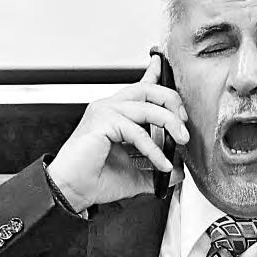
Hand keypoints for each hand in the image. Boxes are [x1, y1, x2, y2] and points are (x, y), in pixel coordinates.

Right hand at [48, 55, 188, 211]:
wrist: (71, 192)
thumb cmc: (94, 180)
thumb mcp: (135, 175)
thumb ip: (155, 169)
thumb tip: (177, 172)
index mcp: (116, 114)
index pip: (140, 88)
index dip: (154, 74)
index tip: (163, 64)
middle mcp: (110, 108)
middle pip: (148, 89)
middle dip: (172, 101)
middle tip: (184, 123)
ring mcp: (104, 112)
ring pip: (147, 106)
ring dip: (170, 122)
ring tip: (182, 140)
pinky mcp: (102, 122)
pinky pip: (137, 131)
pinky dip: (154, 149)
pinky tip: (162, 163)